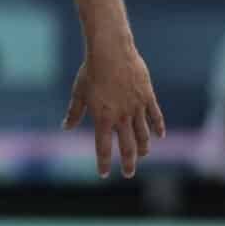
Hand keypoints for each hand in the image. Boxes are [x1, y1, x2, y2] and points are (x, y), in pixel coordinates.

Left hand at [64, 43, 165, 178]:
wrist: (111, 51)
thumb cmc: (91, 71)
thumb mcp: (79, 92)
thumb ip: (74, 112)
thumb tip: (65, 127)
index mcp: (102, 118)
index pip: (103, 147)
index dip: (103, 163)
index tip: (104, 174)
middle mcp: (121, 117)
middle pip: (127, 146)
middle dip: (128, 162)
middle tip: (129, 174)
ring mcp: (136, 107)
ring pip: (143, 134)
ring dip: (143, 147)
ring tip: (143, 155)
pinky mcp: (147, 96)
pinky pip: (155, 116)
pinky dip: (158, 127)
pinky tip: (159, 136)